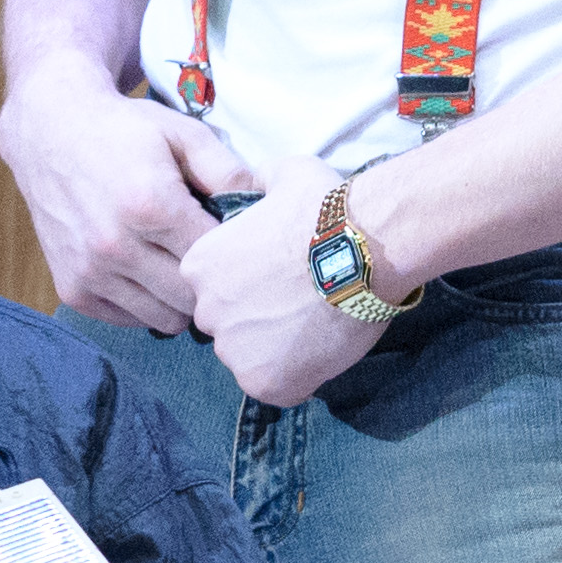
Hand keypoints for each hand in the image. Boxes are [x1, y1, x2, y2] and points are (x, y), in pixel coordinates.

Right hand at [0, 69, 260, 335]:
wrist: (49, 131)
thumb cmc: (125, 131)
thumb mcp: (182, 133)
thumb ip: (228, 170)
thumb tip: (265, 209)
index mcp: (151, 205)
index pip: (217, 259)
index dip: (235, 253)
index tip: (237, 241)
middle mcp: (116, 246)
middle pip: (194, 298)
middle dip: (210, 282)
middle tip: (212, 259)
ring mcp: (90, 273)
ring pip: (164, 319)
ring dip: (179, 299)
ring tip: (178, 265)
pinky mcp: (72, 290)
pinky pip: (130, 319)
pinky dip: (145, 304)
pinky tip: (146, 270)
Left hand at [178, 186, 380, 409]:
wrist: (363, 249)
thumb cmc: (323, 209)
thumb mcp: (282, 175)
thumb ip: (260, 184)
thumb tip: (259, 182)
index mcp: (199, 267)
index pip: (214, 288)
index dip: (248, 286)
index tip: (278, 280)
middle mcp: (205, 312)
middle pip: (228, 325)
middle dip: (256, 319)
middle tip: (299, 305)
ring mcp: (233, 352)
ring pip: (250, 359)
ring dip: (276, 350)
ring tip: (315, 328)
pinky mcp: (265, 384)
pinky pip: (277, 388)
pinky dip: (298, 377)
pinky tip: (322, 351)